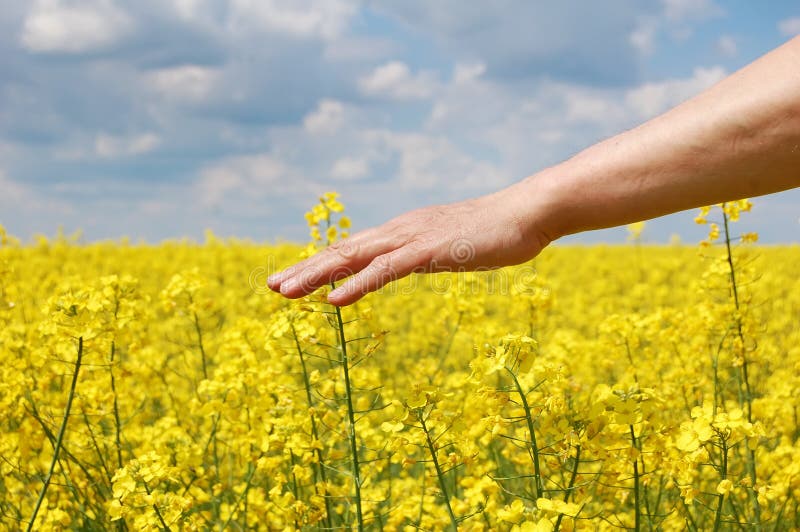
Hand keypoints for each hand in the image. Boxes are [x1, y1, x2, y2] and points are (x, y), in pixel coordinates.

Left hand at [267, 184, 551, 305]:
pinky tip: (333, 300)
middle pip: (343, 251)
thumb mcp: (450, 245)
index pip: (353, 249)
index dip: (320, 263)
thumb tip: (413, 263)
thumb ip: (427, 253)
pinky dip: (357, 285)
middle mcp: (399, 230)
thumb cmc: (494, 232)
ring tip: (285, 293)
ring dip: (317, 275)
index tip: (293, 279)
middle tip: (272, 287)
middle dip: (306, 269)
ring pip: (354, 258)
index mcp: (403, 231)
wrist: (527, 213)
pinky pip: (386, 270)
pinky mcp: (430, 250)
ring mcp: (413, 238)